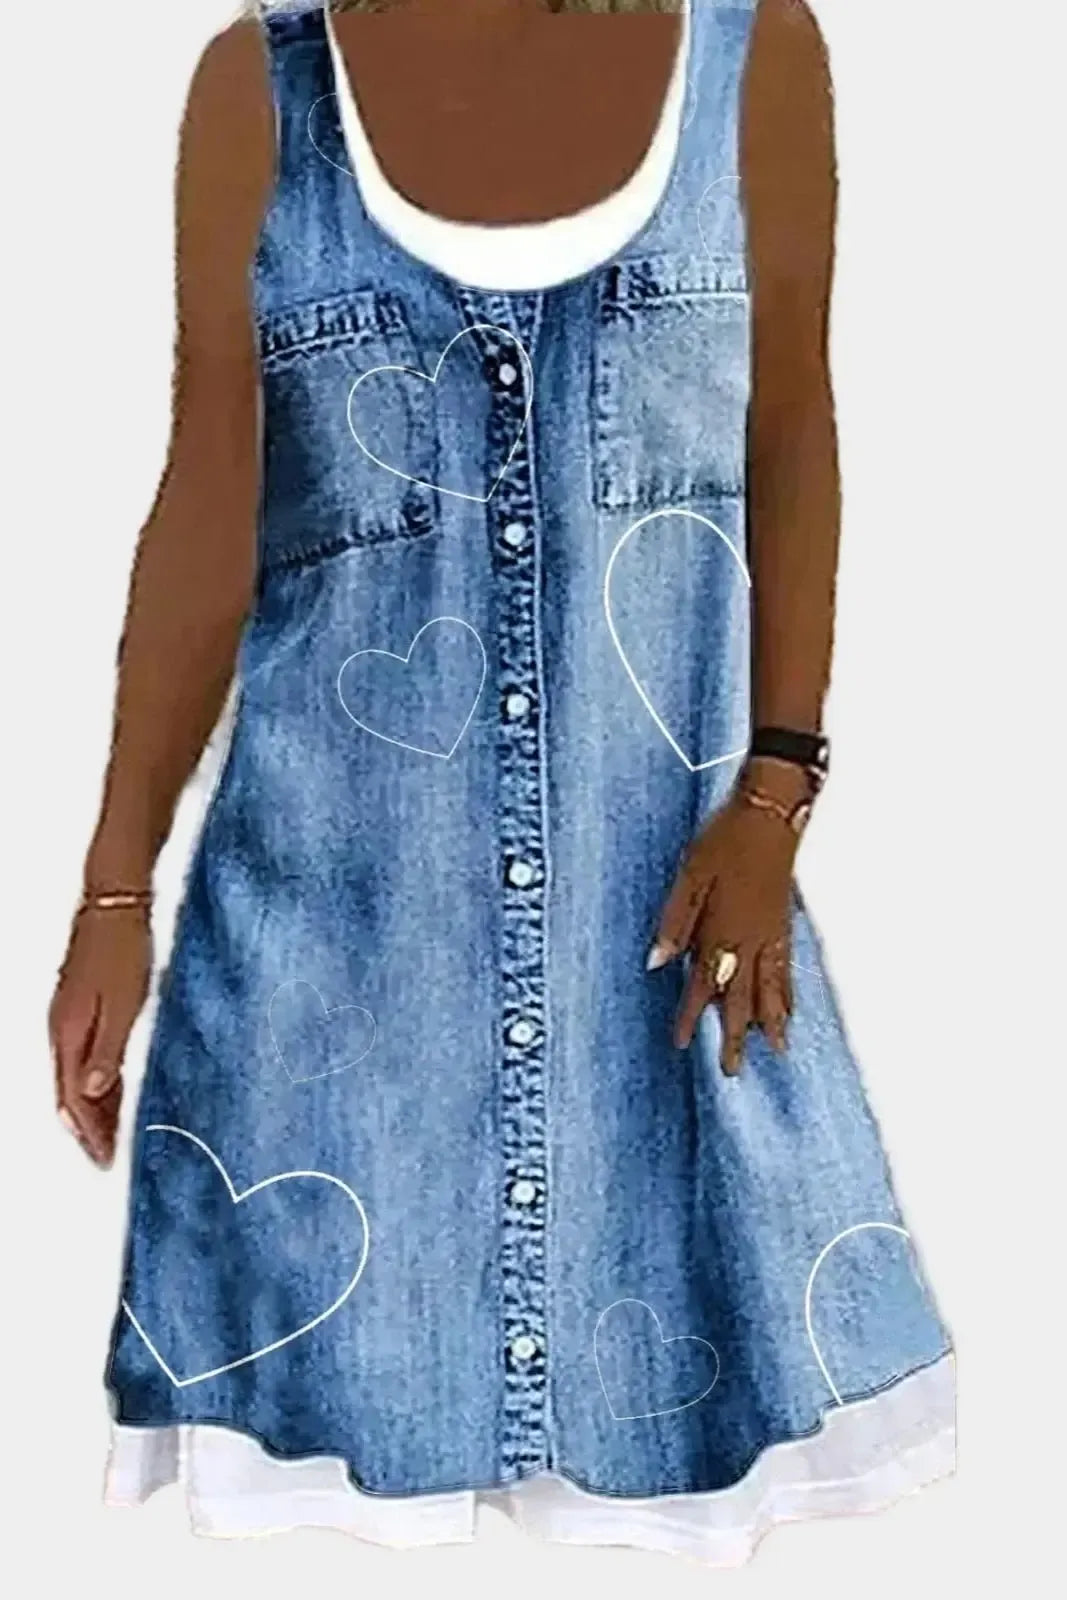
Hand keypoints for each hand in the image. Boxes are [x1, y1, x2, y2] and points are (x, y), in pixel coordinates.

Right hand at [48, 906, 152, 1166]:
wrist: (114, 902)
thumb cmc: (123, 947)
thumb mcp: (124, 1003)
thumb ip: (107, 1050)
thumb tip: (92, 1093)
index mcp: (69, 1032)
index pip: (73, 1099)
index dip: (90, 1134)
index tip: (105, 1159)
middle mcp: (61, 1029)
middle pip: (68, 1093)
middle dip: (86, 1128)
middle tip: (105, 1155)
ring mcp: (67, 1016)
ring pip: (73, 1075)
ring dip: (90, 1106)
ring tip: (109, 1130)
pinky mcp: (79, 1004)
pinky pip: (81, 1055)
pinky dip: (94, 1079)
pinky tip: (110, 1084)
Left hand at [648, 764, 805, 1073]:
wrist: (771, 813)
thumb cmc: (724, 839)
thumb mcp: (689, 875)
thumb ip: (674, 921)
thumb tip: (657, 963)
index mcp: (722, 929)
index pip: (702, 984)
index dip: (691, 1015)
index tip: (681, 1044)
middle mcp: (750, 939)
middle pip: (741, 997)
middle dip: (735, 1034)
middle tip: (731, 1070)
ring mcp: (772, 933)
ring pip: (771, 988)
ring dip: (770, 1022)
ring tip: (776, 1052)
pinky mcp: (785, 923)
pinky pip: (787, 970)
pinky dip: (788, 994)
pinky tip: (789, 1008)